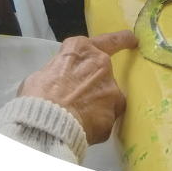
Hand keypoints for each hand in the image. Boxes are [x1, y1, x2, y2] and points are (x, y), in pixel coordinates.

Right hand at [16, 32, 137, 143]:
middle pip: (104, 74)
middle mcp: (101, 64)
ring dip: (97, 106)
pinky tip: (85, 130)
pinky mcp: (114, 112)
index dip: (122, 40)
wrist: (48, 121)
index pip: (109, 40)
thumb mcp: (44, 73)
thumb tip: (62, 81)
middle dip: (96, 85)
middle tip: (80, 100)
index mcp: (81, 50)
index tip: (132, 40)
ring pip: (108, 97)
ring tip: (80, 120)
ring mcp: (111, 88)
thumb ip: (61, 72)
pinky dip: (98, 124)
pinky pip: (107, 118)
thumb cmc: (39, 94)